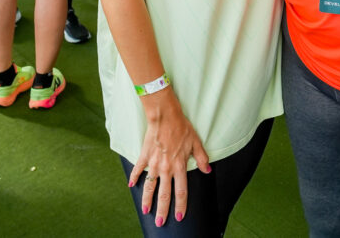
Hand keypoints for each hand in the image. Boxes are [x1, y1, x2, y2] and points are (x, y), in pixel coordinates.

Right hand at [129, 91, 209, 226]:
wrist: (165, 116)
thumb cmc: (181, 128)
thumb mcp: (196, 143)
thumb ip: (202, 158)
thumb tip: (207, 171)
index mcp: (179, 166)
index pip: (181, 191)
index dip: (181, 205)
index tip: (179, 217)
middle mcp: (166, 168)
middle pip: (164, 194)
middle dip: (162, 210)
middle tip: (160, 222)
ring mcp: (153, 163)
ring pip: (149, 186)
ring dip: (147, 200)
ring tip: (145, 210)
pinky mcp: (144, 156)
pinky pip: (138, 170)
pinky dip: (135, 178)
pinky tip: (131, 186)